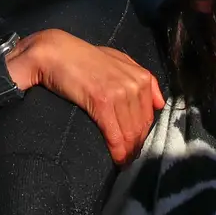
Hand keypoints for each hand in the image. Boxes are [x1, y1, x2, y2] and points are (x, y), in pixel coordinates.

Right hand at [8, 30, 164, 163]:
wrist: (56, 52)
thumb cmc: (83, 58)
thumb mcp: (118, 61)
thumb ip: (140, 78)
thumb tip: (159, 104)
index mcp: (140, 77)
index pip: (149, 115)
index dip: (143, 135)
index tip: (136, 147)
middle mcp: (133, 84)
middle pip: (141, 127)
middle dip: (136, 146)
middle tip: (129, 160)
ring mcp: (119, 93)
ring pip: (130, 133)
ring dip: (127, 152)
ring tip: (123, 163)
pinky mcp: (102, 102)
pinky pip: (115, 134)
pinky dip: (117, 151)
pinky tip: (116, 160)